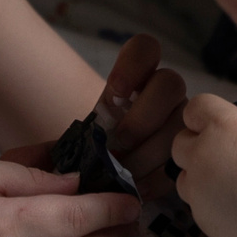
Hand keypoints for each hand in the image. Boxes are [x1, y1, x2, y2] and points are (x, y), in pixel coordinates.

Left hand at [1, 35, 189, 197]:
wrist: (101, 178)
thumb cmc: (84, 152)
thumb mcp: (69, 139)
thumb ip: (65, 138)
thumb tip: (54, 155)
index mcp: (137, 77)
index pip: (146, 48)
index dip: (133, 65)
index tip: (112, 95)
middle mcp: (163, 94)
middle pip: (170, 83)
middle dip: (142, 117)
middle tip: (118, 143)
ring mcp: (177, 122)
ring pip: (178, 123)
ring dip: (150, 151)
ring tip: (125, 173)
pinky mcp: (182, 155)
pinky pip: (180, 159)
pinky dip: (158, 176)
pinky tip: (138, 187)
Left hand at [171, 92, 236, 236]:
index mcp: (222, 125)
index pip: (195, 108)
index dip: (206, 114)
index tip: (221, 123)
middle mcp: (201, 154)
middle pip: (180, 142)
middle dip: (197, 144)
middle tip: (226, 153)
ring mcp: (197, 188)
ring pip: (184, 175)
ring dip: (199, 174)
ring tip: (229, 182)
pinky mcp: (200, 217)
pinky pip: (195, 203)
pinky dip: (208, 202)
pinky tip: (235, 206)